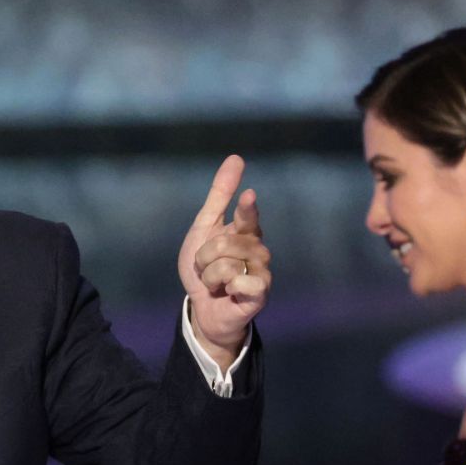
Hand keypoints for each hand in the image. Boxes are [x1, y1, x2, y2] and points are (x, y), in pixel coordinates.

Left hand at [178, 155, 271, 363]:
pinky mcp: (260, 293)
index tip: (247, 195)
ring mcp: (262, 271)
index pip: (247, 215)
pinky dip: (224, 289)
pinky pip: (239, 284)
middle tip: (207, 269)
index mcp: (245, 231)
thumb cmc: (205, 267)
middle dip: (204, 259)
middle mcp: (258, 248)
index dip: (246, 207)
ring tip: (216, 283)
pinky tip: (229, 294)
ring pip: (226, 264)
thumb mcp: (204, 228)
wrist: (203, 307)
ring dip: (210, 276)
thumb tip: (236, 158)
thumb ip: (219, 195)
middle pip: (223, 243)